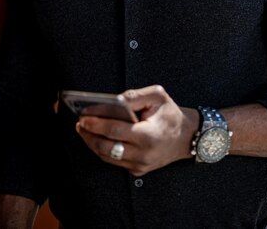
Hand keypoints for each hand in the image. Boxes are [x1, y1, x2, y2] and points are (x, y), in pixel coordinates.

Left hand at [76, 85, 198, 175]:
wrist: (187, 136)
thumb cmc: (171, 114)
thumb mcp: (157, 95)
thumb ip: (134, 96)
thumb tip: (113, 100)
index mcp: (148, 135)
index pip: (114, 130)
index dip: (96, 123)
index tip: (83, 115)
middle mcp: (143, 154)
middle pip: (106, 147)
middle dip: (89, 135)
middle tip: (79, 123)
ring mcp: (140, 165)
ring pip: (108, 157)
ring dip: (92, 143)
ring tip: (83, 130)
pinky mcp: (138, 170)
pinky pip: (115, 162)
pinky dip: (103, 150)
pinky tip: (96, 138)